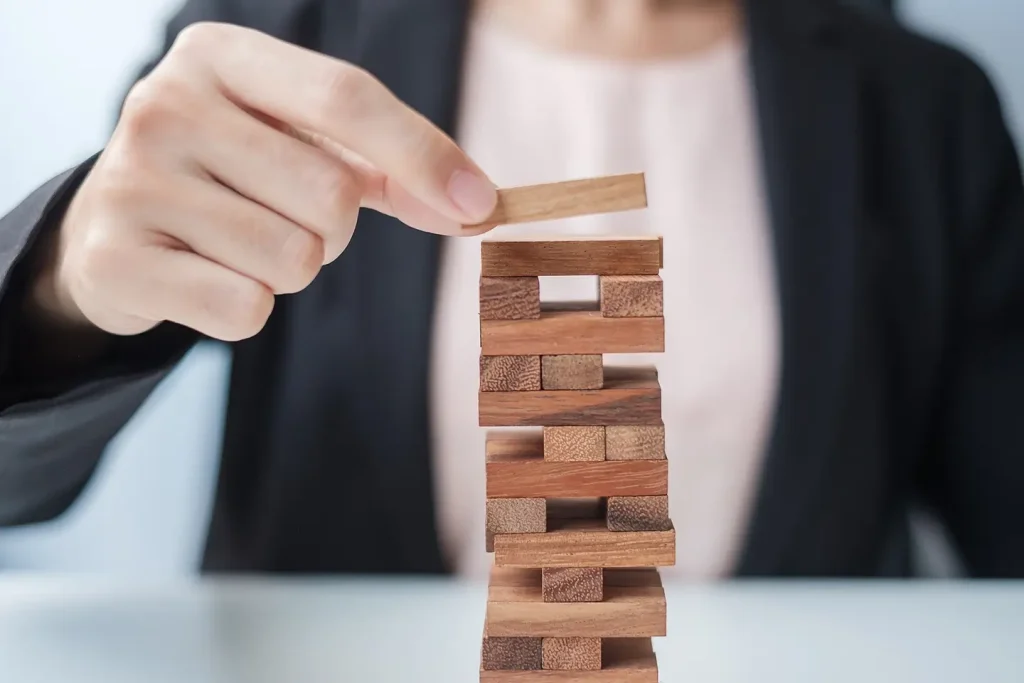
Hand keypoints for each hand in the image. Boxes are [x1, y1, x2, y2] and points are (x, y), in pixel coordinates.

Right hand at [36, 22, 496, 340]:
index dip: (423, 154)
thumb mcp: (303, 146)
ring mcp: (132, 179)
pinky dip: (246, 310)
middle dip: (334, 230)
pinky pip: (245, 309)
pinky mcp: (113, 256)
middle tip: (286, 220)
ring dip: (290, 271)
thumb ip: (392, 167)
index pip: (345, 96)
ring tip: (238, 246)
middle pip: (331, 195)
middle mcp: (166, 103)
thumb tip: (475, 206)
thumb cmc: (231, 177)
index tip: (480, 205)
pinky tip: (206, 278)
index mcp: (220, 56)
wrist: (112, 226)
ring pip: (294, 260)